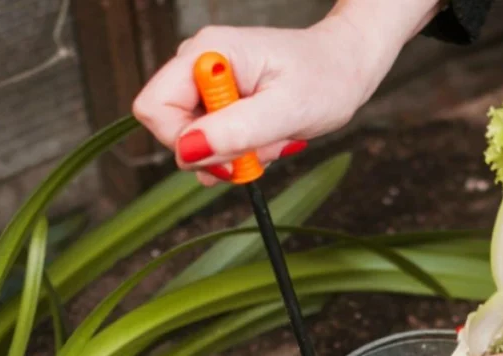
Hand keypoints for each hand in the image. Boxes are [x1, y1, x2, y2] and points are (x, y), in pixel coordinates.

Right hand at [133, 2, 435, 183]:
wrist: (348, 66)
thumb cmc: (326, 78)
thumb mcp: (287, 111)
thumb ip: (236, 130)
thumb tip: (187, 151)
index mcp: (208, 54)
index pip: (153, 108)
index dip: (183, 142)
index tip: (228, 152)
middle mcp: (200, 64)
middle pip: (172, 128)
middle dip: (217, 150)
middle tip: (260, 145)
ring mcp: (209, 83)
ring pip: (197, 140)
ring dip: (235, 152)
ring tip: (272, 136)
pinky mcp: (222, 100)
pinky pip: (216, 140)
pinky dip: (242, 150)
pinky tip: (268, 138)